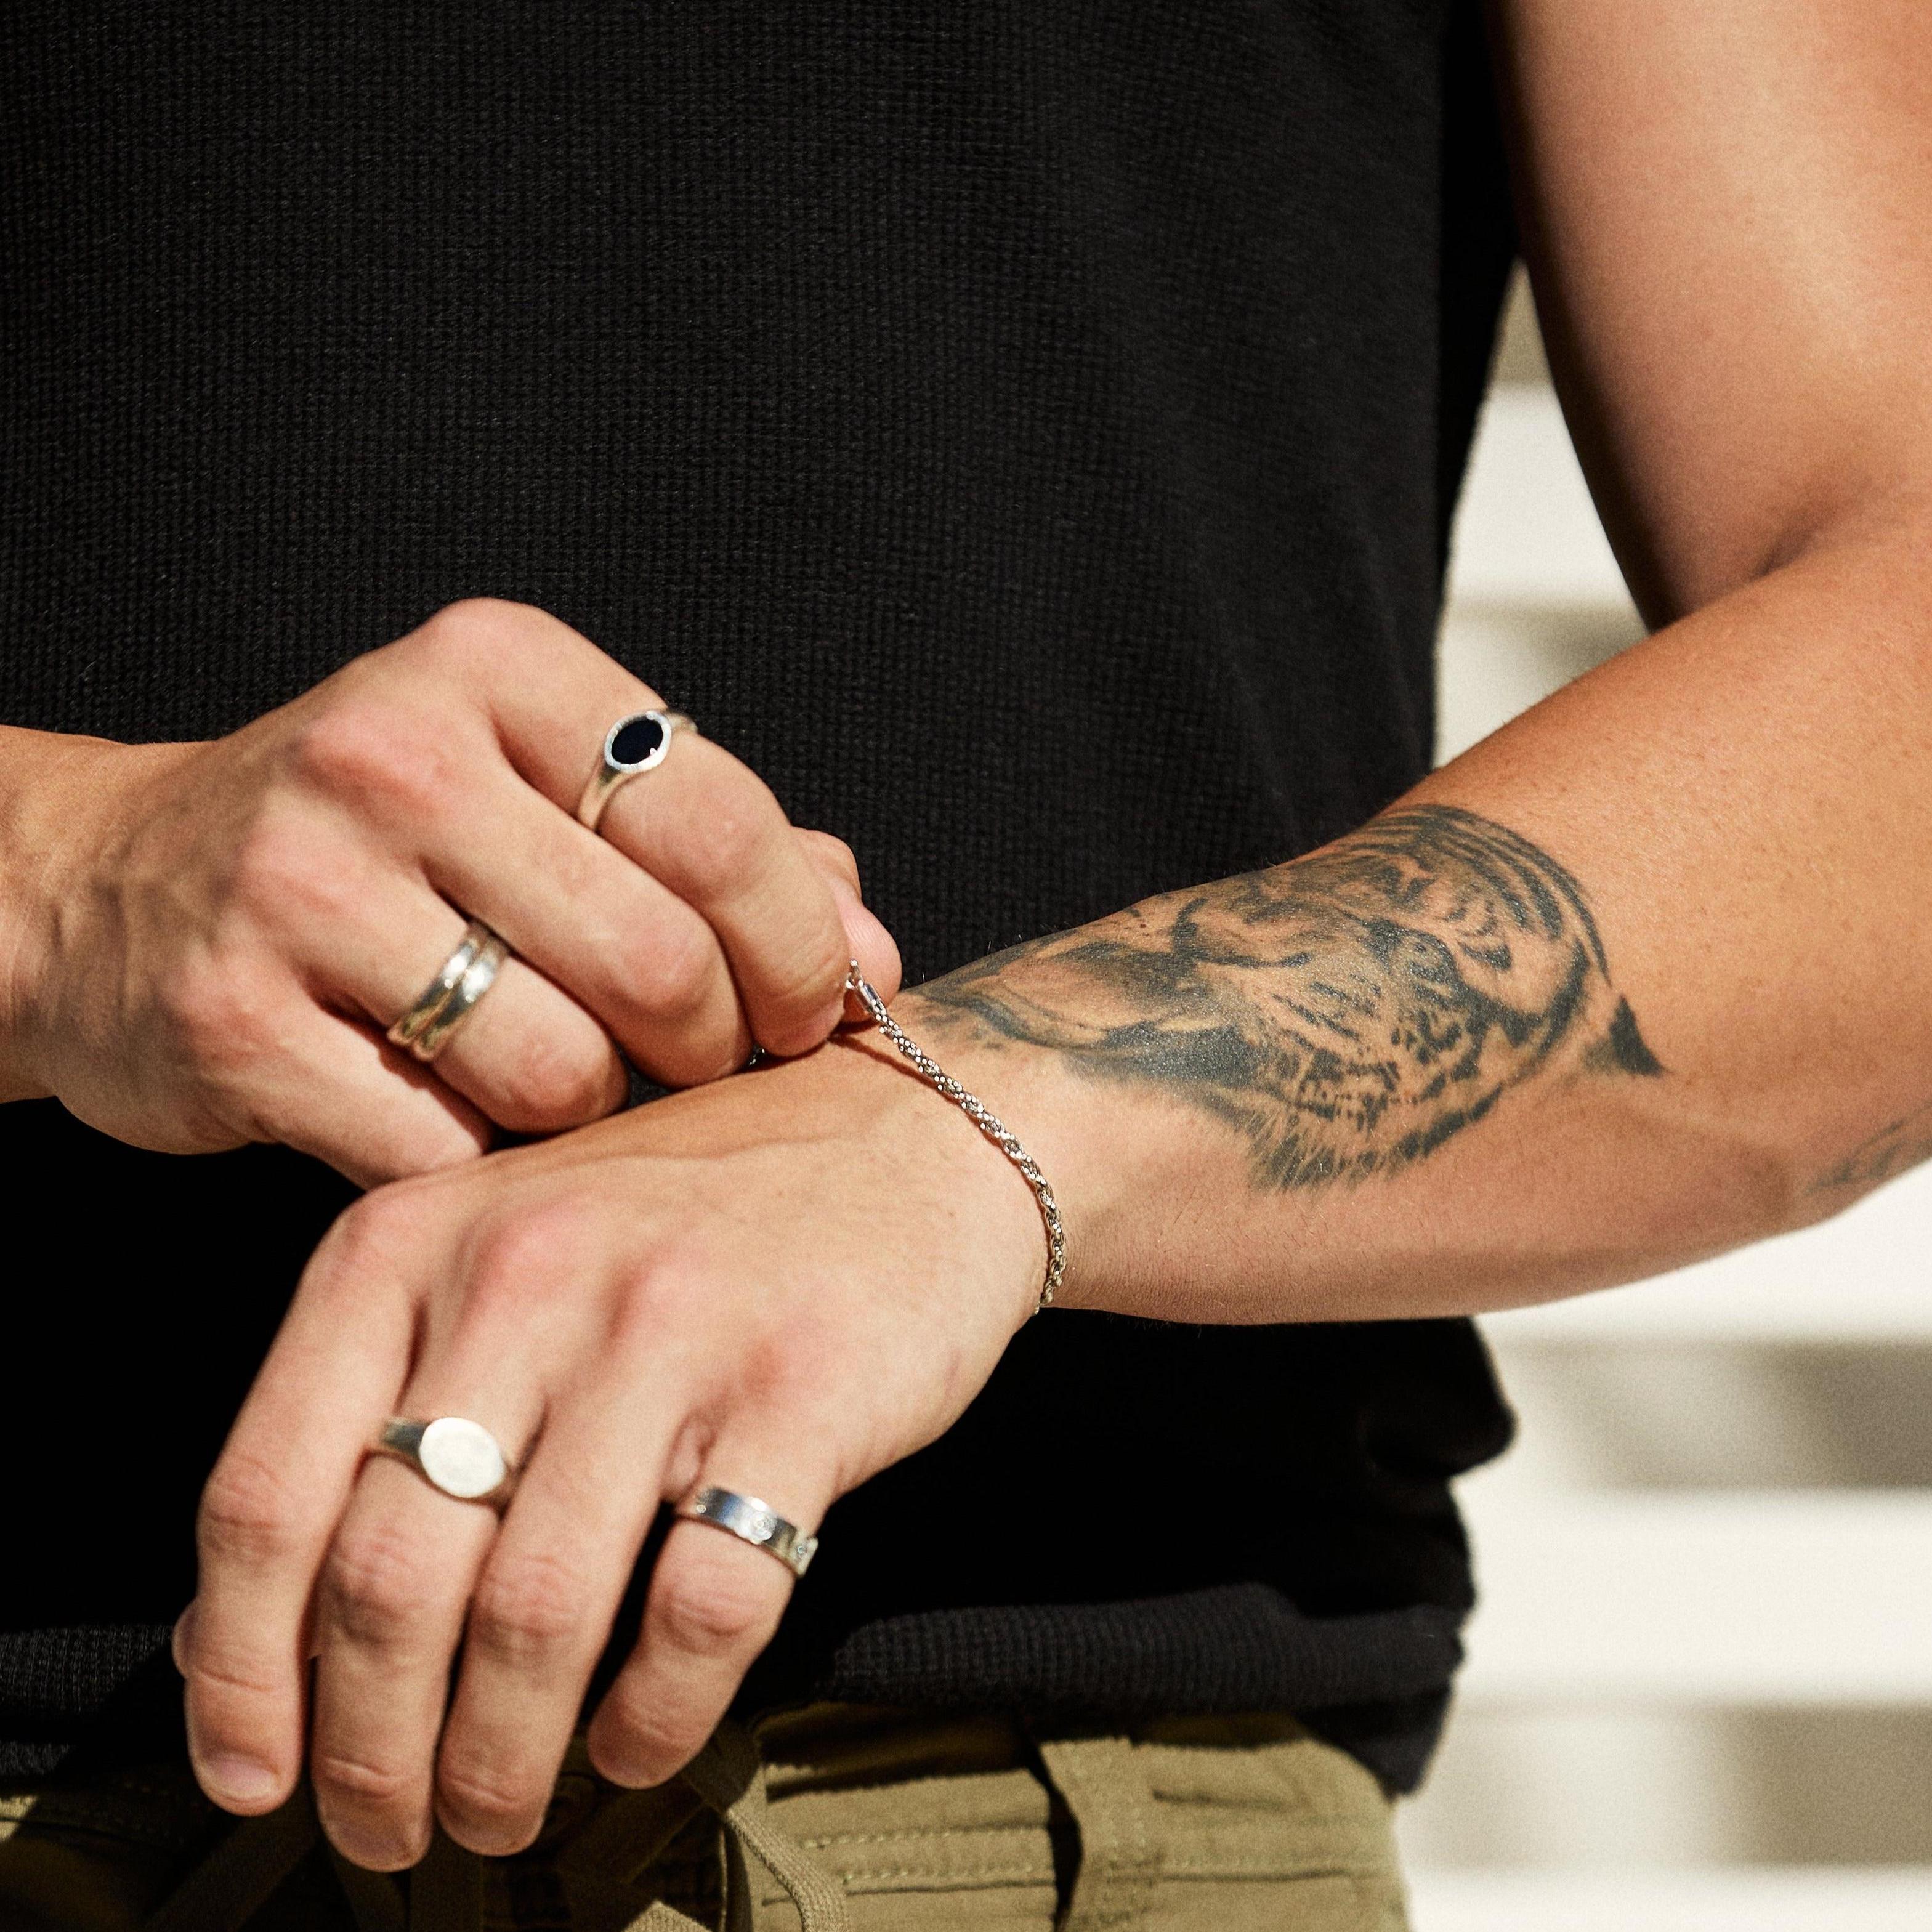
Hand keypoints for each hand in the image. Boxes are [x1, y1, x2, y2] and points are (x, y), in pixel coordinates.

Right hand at [5, 599, 898, 1183]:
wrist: (106, 891)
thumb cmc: (381, 843)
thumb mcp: (542, 792)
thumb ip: (719, 851)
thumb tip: (872, 951)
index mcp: (495, 669)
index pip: (721, 818)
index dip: (799, 943)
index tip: (813, 1006)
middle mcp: (392, 753)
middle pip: (659, 960)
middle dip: (710, 1044)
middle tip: (693, 1058)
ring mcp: (299, 885)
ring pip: (561, 1069)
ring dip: (590, 1107)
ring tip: (551, 1071)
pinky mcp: (232, 1018)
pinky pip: (443, 1145)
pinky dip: (474, 1154)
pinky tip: (443, 1108)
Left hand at [174, 1013, 1049, 1867]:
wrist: (906, 1140)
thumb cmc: (692, 1215)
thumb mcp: (500, 1257)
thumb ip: (378, 1409)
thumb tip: (241, 1634)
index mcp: (416, 1240)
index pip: (265, 1493)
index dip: (239, 1671)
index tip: (250, 1777)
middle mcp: (527, 1273)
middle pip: (387, 1578)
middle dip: (369, 1751)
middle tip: (388, 1832)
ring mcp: (669, 1328)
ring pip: (534, 1615)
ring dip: (499, 1760)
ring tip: (496, 1812)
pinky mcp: (801, 1387)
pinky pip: (701, 1607)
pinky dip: (654, 1717)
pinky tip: (634, 1742)